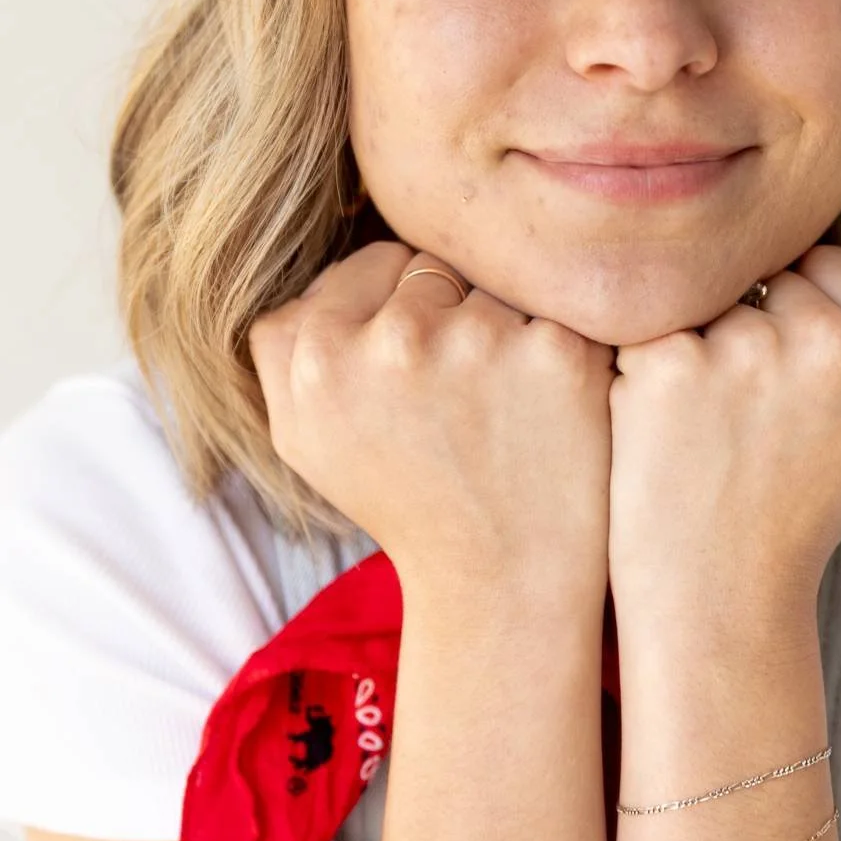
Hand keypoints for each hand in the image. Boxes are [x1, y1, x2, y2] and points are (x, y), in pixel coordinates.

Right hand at [247, 240, 616, 613]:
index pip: (374, 262)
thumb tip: (313, 269)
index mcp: (321, 356)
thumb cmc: (402, 501)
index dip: (398, 307)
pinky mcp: (557, 350)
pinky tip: (544, 402)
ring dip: (501, 327)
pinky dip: (553, 346)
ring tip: (499, 404)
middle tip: (456, 394)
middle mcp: (397, 340)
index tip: (414, 365)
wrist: (499, 578)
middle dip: (448, 312)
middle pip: (434, 268)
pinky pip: (554, 307)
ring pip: (493, 285)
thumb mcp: (302, 437)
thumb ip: (283, 345)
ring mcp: (481, 340)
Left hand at [606, 242, 840, 613]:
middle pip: (777, 272)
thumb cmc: (800, 503)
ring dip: (703, 337)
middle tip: (751, 412)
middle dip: (757, 321)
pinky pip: (653, 320)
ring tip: (709, 419)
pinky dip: (647, 362)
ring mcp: (751, 348)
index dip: (807, 318)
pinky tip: (662, 420)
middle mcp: (835, 342)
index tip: (794, 385)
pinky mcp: (671, 361)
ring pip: (716, 293)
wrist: (721, 589)